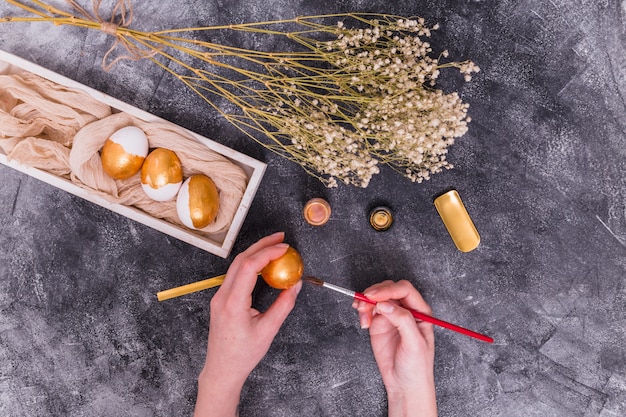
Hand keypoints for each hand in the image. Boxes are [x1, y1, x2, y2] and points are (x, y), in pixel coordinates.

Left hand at [194, 232, 301, 416]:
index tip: (285, 248)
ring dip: (255, 253)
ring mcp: (219, 297)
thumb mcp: (268, 330)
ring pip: (236, 265)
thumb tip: (295, 285)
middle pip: (241, 260)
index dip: (268, 252)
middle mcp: (223, 296)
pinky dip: (250, 265)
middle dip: (262, 245)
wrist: (222, 369)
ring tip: (274, 247)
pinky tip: (263, 265)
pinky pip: (235, 275)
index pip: (249, 267)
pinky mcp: (221, 300)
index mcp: (233, 303)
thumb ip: (283, 305)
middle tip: (281, 238)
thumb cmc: (243, 354)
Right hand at [353, 280, 436, 416]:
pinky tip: (363, 322)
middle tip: (364, 302)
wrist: (404, 385)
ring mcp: (391, 316)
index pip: (405, 291)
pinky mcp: (379, 324)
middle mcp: (406, 310)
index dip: (389, 290)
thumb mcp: (415, 344)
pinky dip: (363, 312)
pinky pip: (369, 310)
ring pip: (377, 298)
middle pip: (390, 290)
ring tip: (362, 315)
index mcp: (420, 312)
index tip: (375, 296)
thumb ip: (402, 321)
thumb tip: (386, 304)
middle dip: (376, 293)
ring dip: (366, 302)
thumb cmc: (417, 367)